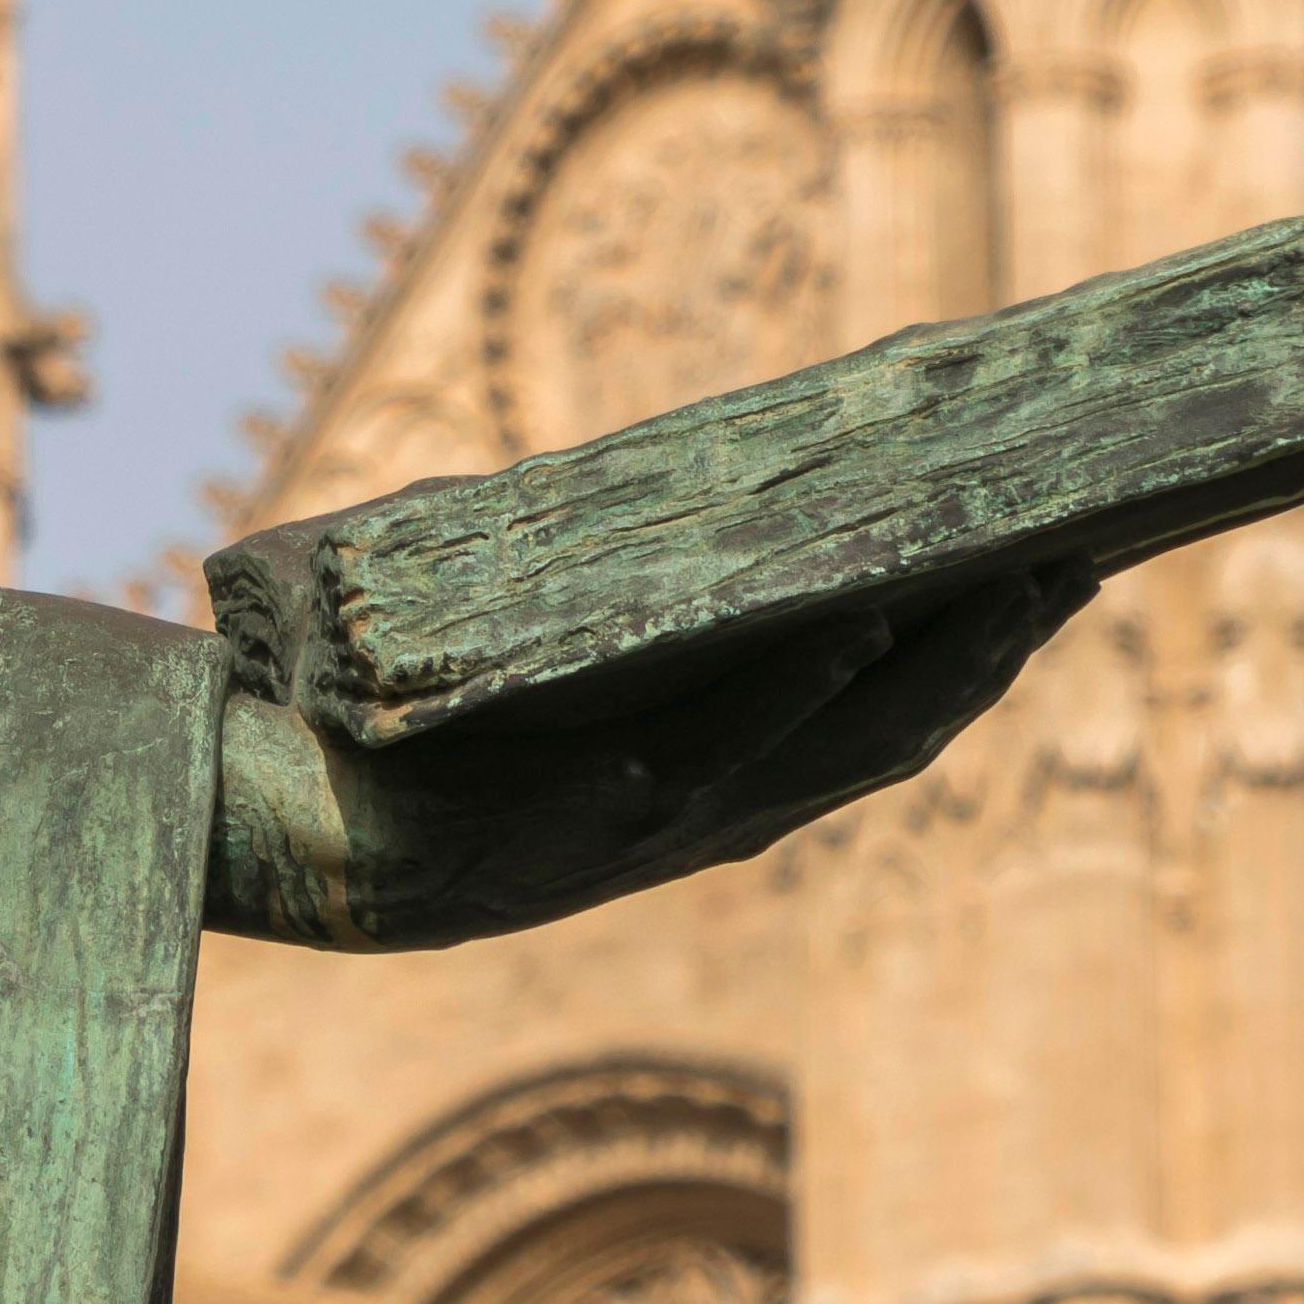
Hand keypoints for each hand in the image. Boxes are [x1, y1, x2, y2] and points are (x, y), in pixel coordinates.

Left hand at [203, 565, 1085, 956]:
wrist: (236, 811)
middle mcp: (674, 820)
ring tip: (966, 600)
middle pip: (867, 747)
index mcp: (696, 775)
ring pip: (781, 772)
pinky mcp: (514, 856)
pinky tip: (802, 668)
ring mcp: (604, 844)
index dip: (975, 652)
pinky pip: (641, 799)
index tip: (1067, 563)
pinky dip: (720, 742)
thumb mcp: (520, 631)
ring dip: (880, 689)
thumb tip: (715, 448)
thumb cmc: (375, 712)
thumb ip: (613, 565)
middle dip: (974, 661)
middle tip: (1067, 566)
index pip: (874, 716)